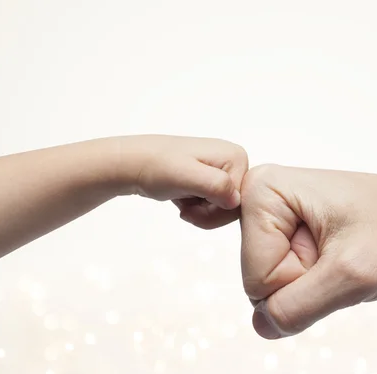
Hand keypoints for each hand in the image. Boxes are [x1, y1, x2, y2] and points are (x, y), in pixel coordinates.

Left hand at [116, 135, 248, 228]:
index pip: (242, 201)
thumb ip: (215, 186)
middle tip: (186, 209)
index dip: (217, 212)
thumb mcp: (186, 176)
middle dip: (209, 214)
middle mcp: (234, 161)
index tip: (192, 208)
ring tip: (183, 201)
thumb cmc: (156, 166)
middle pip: (235, 206)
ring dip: (202, 213)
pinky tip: (184, 200)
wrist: (134, 163)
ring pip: (224, 209)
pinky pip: (215, 205)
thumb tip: (236, 200)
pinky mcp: (212, 179)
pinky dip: (199, 209)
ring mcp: (223, 170)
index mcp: (236, 157)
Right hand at [240, 164, 376, 338]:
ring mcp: (268, 215)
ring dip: (311, 282)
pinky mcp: (281, 230)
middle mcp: (257, 198)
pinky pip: (282, 279)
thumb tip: (261, 327)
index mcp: (262, 191)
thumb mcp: (352, 275)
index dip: (301, 281)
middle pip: (257, 281)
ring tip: (339, 252)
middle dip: (304, 282)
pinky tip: (333, 254)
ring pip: (270, 285)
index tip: (336, 252)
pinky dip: (313, 279)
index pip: (256, 278)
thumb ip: (299, 307)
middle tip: (339, 255)